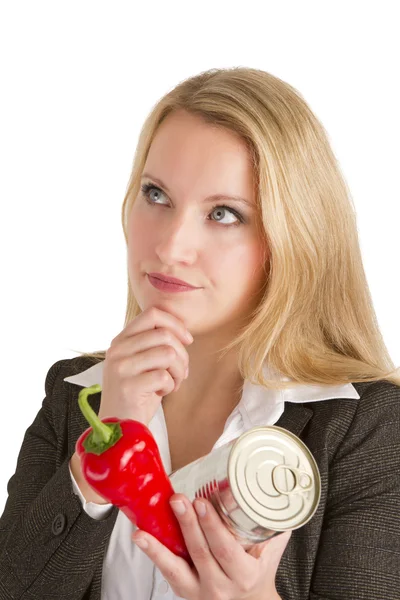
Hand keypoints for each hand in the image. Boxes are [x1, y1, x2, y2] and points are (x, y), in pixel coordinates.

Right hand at [99, 306, 192, 425]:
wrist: (119, 427)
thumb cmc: (137, 394)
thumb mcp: (141, 362)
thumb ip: (154, 344)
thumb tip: (184, 334)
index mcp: (121, 340)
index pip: (152, 314)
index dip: (176, 324)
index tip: (187, 341)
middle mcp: (117, 350)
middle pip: (164, 334)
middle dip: (182, 354)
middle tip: (181, 372)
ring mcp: (120, 367)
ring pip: (167, 354)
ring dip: (178, 371)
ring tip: (172, 383)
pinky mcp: (128, 386)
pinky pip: (164, 376)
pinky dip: (171, 386)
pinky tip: (163, 393)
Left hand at [132, 493, 290, 599]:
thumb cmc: (260, 576)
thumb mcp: (271, 554)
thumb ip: (272, 527)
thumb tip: (273, 492)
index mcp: (244, 575)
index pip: (226, 550)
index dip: (213, 527)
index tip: (203, 503)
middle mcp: (220, 586)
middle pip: (201, 553)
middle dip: (188, 524)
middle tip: (178, 499)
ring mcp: (199, 590)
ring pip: (177, 567)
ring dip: (159, 545)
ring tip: (145, 529)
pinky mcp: (184, 591)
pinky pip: (167, 572)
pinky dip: (153, 554)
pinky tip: (142, 537)